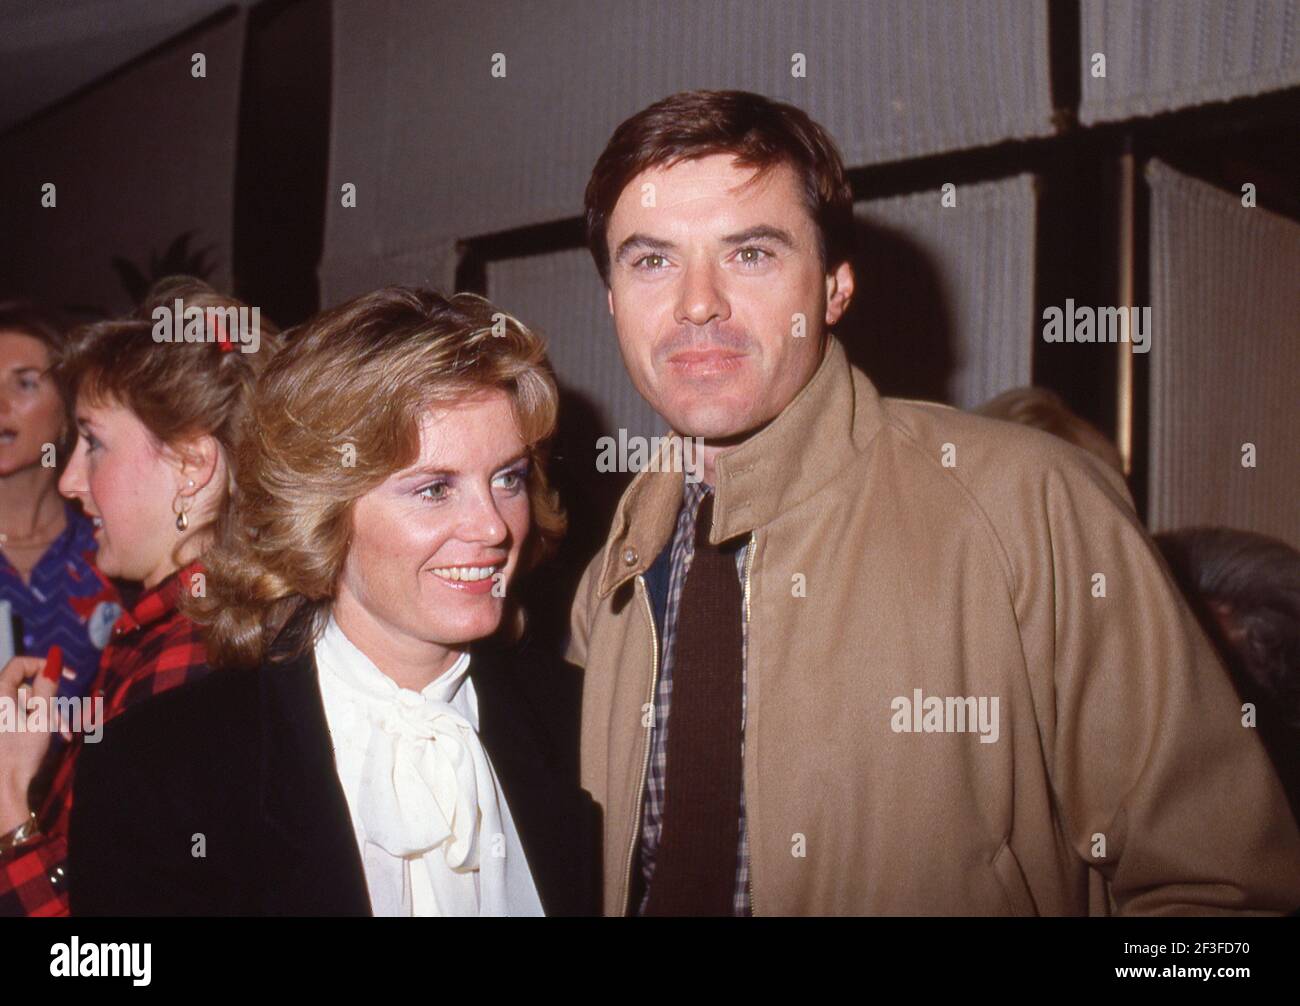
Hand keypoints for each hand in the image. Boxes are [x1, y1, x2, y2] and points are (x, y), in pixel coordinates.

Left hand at [0, 656, 57, 832]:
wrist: (2, 788)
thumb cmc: (21, 753)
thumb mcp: (42, 716)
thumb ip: (48, 685)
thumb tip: (53, 658)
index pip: (20, 663)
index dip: (45, 665)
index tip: (68, 676)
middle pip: (24, 687)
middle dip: (48, 701)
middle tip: (65, 720)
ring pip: (23, 704)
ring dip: (45, 716)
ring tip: (62, 734)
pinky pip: (16, 717)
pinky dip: (34, 723)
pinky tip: (50, 738)